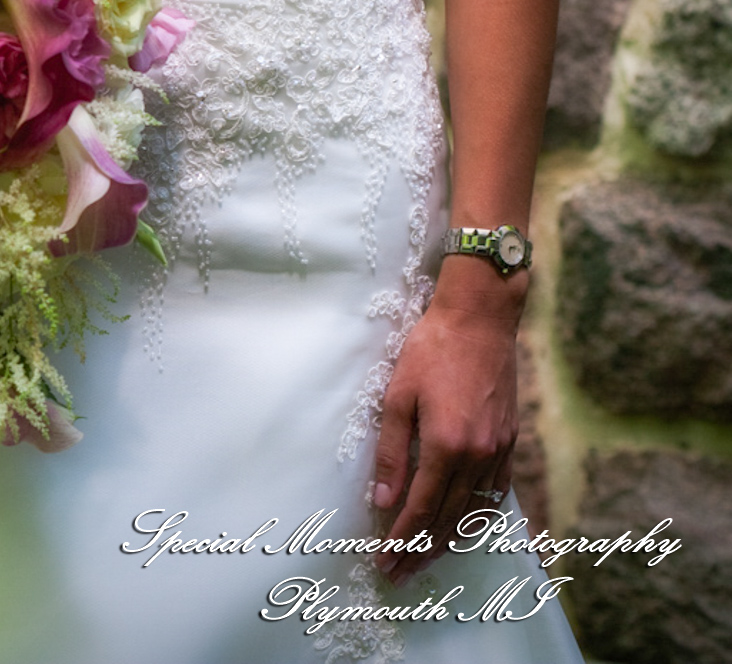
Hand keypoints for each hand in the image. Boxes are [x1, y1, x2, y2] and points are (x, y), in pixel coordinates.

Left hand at [371, 258, 524, 586]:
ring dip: (450, 538)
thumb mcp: (397, 397)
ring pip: (474, 509)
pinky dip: (479, 513)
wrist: (480, 318)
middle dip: (422, 550)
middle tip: (400, 573)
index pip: (421, 508)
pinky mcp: (510, 439)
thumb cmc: (431, 350)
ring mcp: (499, 448)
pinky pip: (495, 490)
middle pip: (449, 518)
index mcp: (446, 446)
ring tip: (427, 558)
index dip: (401, 538)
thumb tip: (383, 499)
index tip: (384, 560)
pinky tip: (466, 524)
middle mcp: (478, 454)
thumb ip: (391, 452)